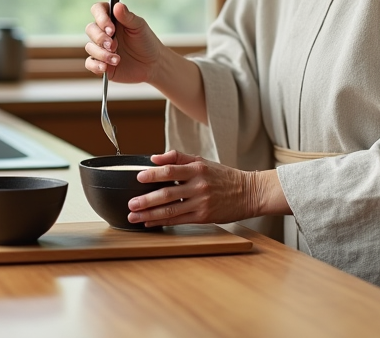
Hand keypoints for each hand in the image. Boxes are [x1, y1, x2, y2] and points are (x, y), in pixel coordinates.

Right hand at [84, 1, 164, 85]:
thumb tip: (117, 5)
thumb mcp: (139, 27)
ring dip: (102, 53)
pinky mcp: (101, 62)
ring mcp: (101, 47)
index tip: (111, 28)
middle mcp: (104, 32)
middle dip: (100, 38)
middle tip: (113, 45)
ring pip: (90, 47)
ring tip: (117, 60)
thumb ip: (127, 16)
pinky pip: (90, 63)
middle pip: (90, 29)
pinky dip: (96, 65)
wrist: (152, 64)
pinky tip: (105, 67)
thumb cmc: (146, 42)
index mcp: (112, 19)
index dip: (101, 18)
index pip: (98, 10)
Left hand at [126, 150, 260, 226]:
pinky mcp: (204, 216)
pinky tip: (150, 222)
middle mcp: (198, 186)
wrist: (248, 192)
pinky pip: (179, 220)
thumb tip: (154, 158)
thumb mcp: (202, 161)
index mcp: (197, 169)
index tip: (138, 178)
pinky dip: (163, 221)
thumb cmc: (223, 176)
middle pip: (167, 194)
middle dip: (146, 200)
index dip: (153, 174)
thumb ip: (178, 158)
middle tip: (131, 204)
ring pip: (171, 210)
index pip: (170, 171)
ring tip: (134, 216)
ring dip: (150, 214)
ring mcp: (201, 203)